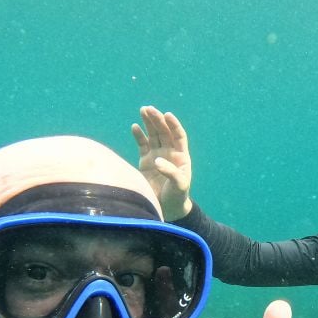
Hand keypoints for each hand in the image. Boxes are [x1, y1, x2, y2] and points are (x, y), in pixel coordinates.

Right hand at [131, 105, 193, 220]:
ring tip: (143, 110)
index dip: (174, 125)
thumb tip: (157, 160)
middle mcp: (169, 153)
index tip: (167, 115)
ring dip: (148, 123)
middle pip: (164, 132)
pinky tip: (135, 127)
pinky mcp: (146, 162)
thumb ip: (170, 172)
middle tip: (149, 109)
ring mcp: (157, 156)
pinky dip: (139, 136)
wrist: (167, 208)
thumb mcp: (179, 185)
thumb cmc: (177, 196)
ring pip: (153, 135)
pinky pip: (142, 145)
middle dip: (157, 120)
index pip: (179, 136)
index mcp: (181, 156)